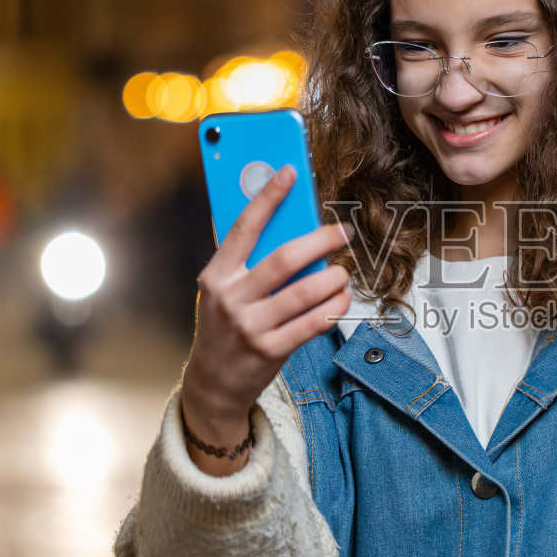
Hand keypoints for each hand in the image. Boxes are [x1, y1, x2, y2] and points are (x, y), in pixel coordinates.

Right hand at [180, 165, 353, 450]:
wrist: (213, 383)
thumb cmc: (224, 327)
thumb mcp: (222, 292)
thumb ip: (247, 263)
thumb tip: (285, 222)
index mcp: (217, 276)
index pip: (243, 228)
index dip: (267, 197)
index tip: (289, 173)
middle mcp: (231, 299)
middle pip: (284, 259)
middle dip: (320, 240)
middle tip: (342, 232)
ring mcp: (251, 326)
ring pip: (305, 292)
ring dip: (333, 279)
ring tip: (343, 273)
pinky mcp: (271, 350)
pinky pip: (313, 323)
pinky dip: (334, 307)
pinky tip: (342, 299)